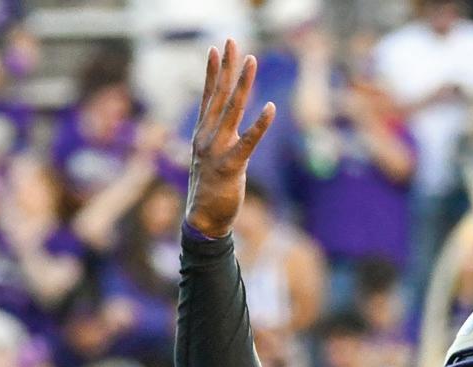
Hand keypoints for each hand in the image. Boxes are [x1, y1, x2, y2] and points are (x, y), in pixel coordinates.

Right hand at [184, 42, 278, 238]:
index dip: (213, 71)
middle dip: (227, 67)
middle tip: (232, 41)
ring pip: (232, 111)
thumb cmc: (210, 187)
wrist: (202, 220)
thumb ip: (218, 135)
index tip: (217, 48)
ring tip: (252, 61)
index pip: (209, 95)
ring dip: (243, 84)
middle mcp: (206, 136)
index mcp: (202, 133)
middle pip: (219, 95)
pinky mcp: (230, 167)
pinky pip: (247, 142)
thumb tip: (227, 120)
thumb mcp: (210, 155)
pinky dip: (259, 125)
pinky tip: (271, 108)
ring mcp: (216, 150)